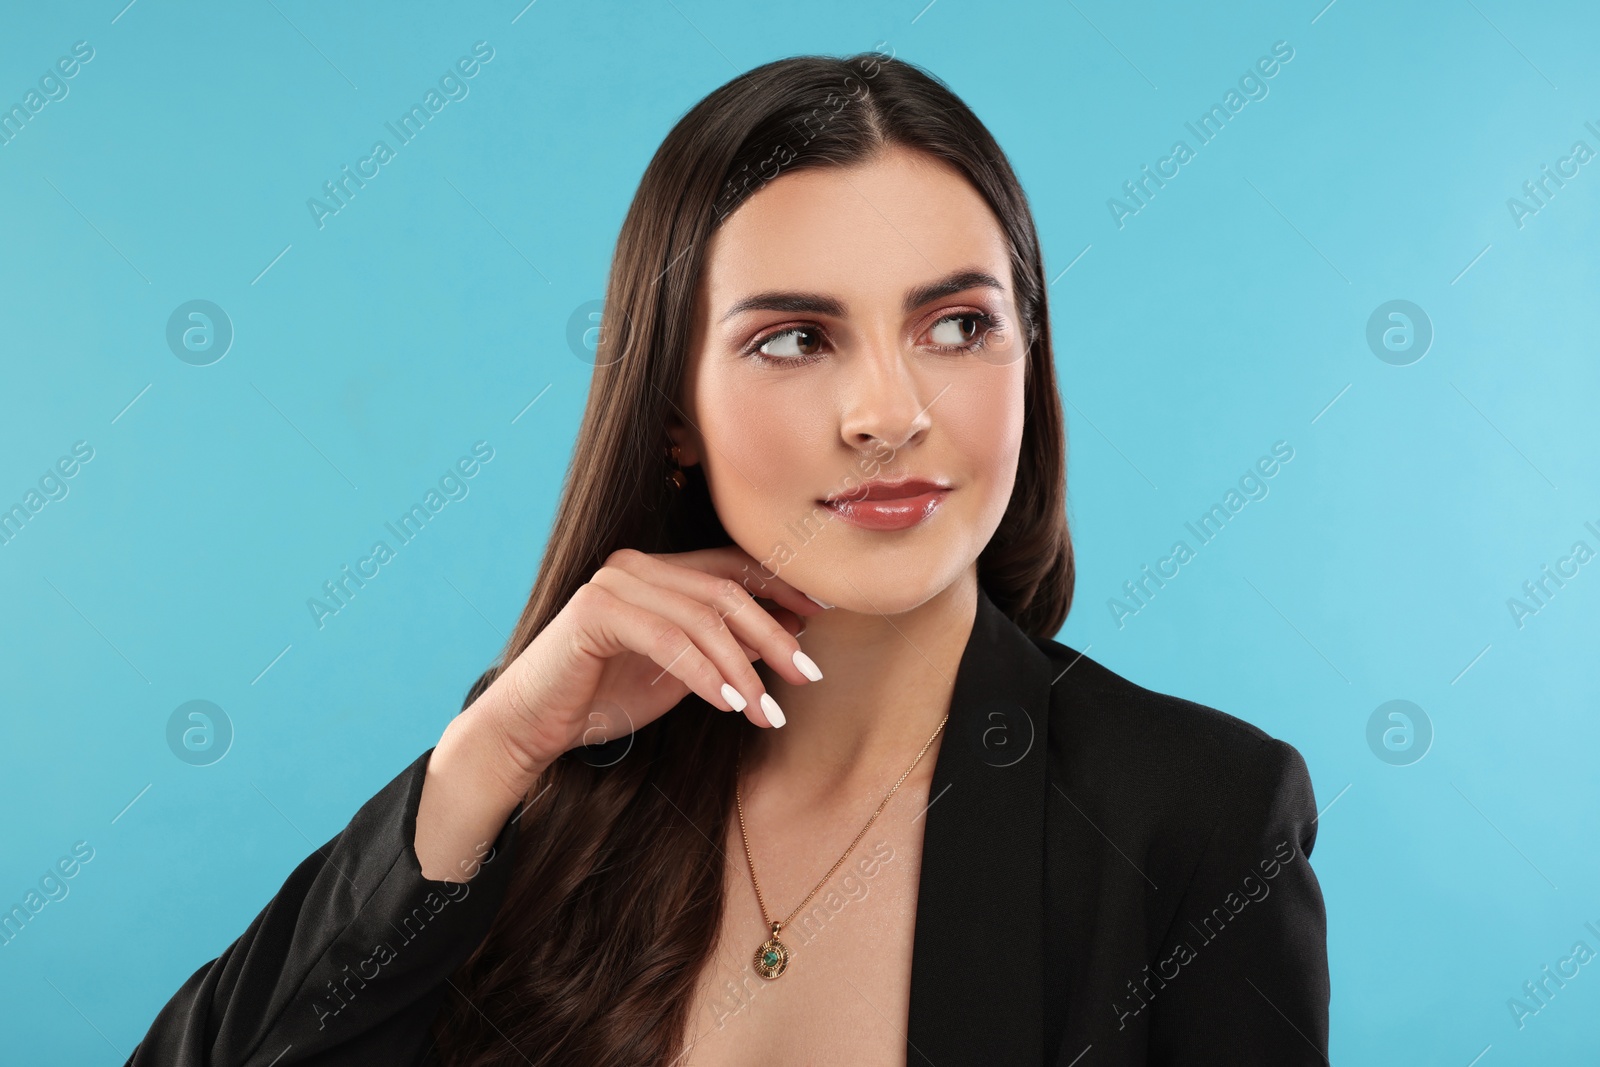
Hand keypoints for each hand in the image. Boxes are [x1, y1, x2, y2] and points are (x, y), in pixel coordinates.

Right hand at [418, 546, 823, 879]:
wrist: (532, 728)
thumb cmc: (603, 699)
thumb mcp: (682, 674)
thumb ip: (726, 649)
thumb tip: (793, 633)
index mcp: (656, 570)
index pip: (731, 568)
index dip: (781, 587)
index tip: (823, 617)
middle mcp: (636, 564)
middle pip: (726, 592)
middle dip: (775, 635)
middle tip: (808, 677)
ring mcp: (614, 582)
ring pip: (704, 618)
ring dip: (745, 668)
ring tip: (769, 712)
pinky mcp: (596, 609)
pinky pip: (670, 640)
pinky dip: (707, 675)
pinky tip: (732, 705)